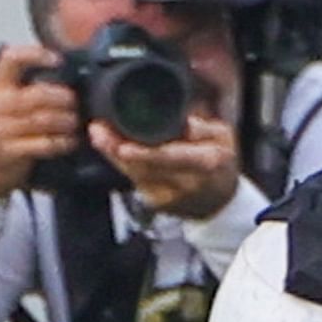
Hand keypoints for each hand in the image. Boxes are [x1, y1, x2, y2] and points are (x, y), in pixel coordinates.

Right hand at [0, 44, 83, 196]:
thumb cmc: (3, 129)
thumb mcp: (7, 103)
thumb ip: (28, 88)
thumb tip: (69, 73)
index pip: (10, 59)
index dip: (35, 54)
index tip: (57, 59)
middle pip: (38, 95)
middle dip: (64, 98)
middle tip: (76, 102)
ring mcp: (0, 130)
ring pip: (43, 120)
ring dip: (67, 121)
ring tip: (76, 122)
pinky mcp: (9, 151)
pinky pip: (44, 143)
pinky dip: (63, 142)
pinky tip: (71, 141)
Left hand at [96, 113, 240, 219]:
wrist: (220, 201)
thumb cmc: (221, 163)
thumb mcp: (223, 137)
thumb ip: (203, 127)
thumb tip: (184, 120)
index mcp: (205, 162)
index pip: (171, 157)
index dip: (145, 152)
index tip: (123, 145)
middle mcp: (185, 182)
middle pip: (144, 166)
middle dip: (116, 149)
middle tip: (98, 131)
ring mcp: (168, 196)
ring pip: (133, 173)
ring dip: (112, 154)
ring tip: (99, 134)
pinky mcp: (155, 202)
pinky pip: (134, 179)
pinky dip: (122, 163)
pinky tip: (114, 149)